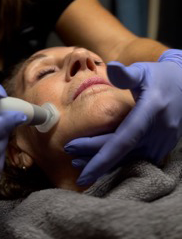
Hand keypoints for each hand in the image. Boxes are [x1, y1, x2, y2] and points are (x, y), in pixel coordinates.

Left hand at [64, 49, 181, 185]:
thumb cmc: (158, 75)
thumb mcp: (142, 71)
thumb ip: (126, 74)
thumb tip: (111, 66)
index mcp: (151, 110)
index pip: (123, 140)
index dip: (101, 157)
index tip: (82, 171)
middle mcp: (159, 130)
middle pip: (122, 153)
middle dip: (96, 160)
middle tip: (73, 161)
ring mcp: (164, 140)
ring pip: (131, 158)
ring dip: (107, 163)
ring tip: (81, 163)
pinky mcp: (165, 144)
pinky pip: (140, 157)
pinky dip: (121, 161)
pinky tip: (105, 162)